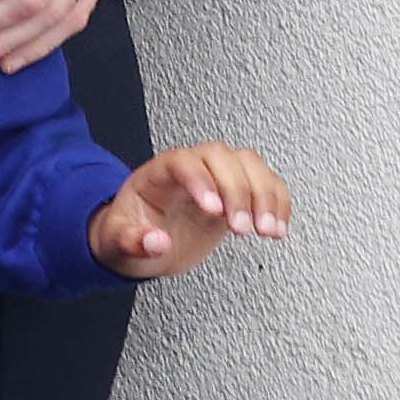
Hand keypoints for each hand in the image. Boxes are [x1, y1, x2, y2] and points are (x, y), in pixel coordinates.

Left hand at [90, 140, 292, 279]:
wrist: (145, 241)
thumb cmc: (131, 234)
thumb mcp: (119, 242)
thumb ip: (133, 241)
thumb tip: (155, 242)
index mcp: (157, 174)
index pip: (182, 161)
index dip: (201, 180)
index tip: (213, 211)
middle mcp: (190, 169)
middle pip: (222, 158)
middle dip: (238, 192)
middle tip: (240, 228)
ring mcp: (216, 178)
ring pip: (250, 165)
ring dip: (266, 197)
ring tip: (266, 230)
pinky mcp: (238, 194)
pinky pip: (267, 184)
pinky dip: (279, 204)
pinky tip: (278, 227)